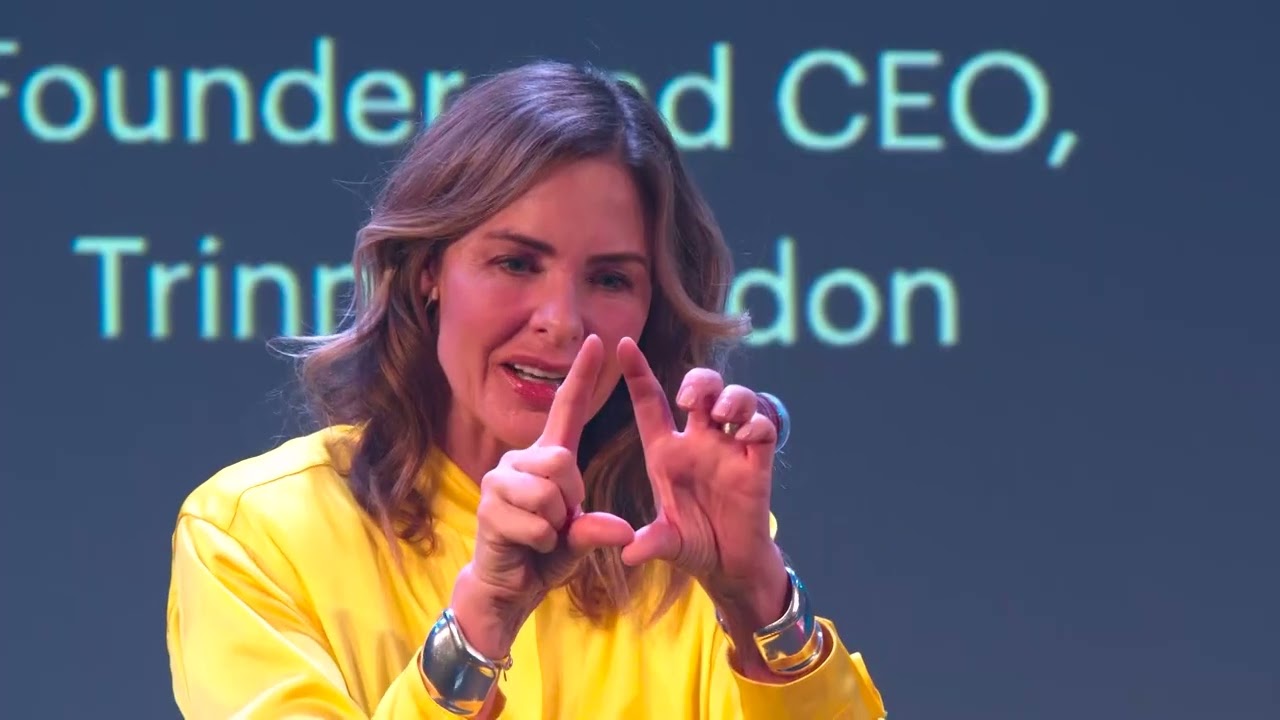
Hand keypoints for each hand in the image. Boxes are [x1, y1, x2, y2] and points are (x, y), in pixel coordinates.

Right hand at [450, 335, 634, 658]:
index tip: (596, 340)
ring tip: (541, 533)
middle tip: (559, 520)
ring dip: (555, 524)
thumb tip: (624, 532)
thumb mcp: (580, 538)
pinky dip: (543, 542)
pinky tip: (528, 546)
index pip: (566, 408)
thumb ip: (597, 528)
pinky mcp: (488, 507)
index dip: (581, 376)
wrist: (509, 586)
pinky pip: (537, 523)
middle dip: (570, 498)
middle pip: (563, 460)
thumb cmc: (545, 553)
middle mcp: (519, 459)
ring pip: (549, 493)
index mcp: (546, 457)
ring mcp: (499, 480)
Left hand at [616, 338, 788, 626]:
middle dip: (697, 381)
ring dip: (732, 398)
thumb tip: (628, 552)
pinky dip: (756, 424)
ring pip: (735, 399)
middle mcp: (698, 442)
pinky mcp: (757, 463)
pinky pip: (763, 428)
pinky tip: (745, 437)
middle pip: (700, 389)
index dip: (637, 372)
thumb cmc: (693, 546)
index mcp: (666, 452)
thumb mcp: (668, 544)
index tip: (622, 345)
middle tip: (691, 401)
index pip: (651, 403)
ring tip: (723, 417)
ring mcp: (730, 450)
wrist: (730, 566)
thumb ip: (651, 543)